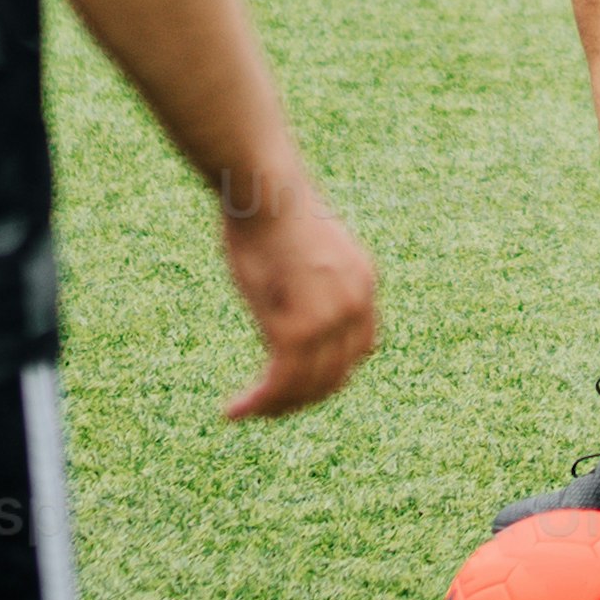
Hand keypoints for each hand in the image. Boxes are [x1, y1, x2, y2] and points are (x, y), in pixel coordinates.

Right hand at [215, 173, 381, 419]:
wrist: (263, 188)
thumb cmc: (268, 206)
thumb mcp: (304, 248)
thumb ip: (309, 282)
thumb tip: (289, 300)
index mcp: (363, 282)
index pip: (360, 349)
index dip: (331, 374)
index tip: (300, 382)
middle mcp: (356, 303)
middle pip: (336, 375)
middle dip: (302, 397)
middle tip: (270, 407)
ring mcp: (330, 319)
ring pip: (307, 386)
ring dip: (276, 406)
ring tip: (247, 412)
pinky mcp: (298, 329)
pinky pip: (280, 381)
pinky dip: (259, 402)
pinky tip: (236, 410)